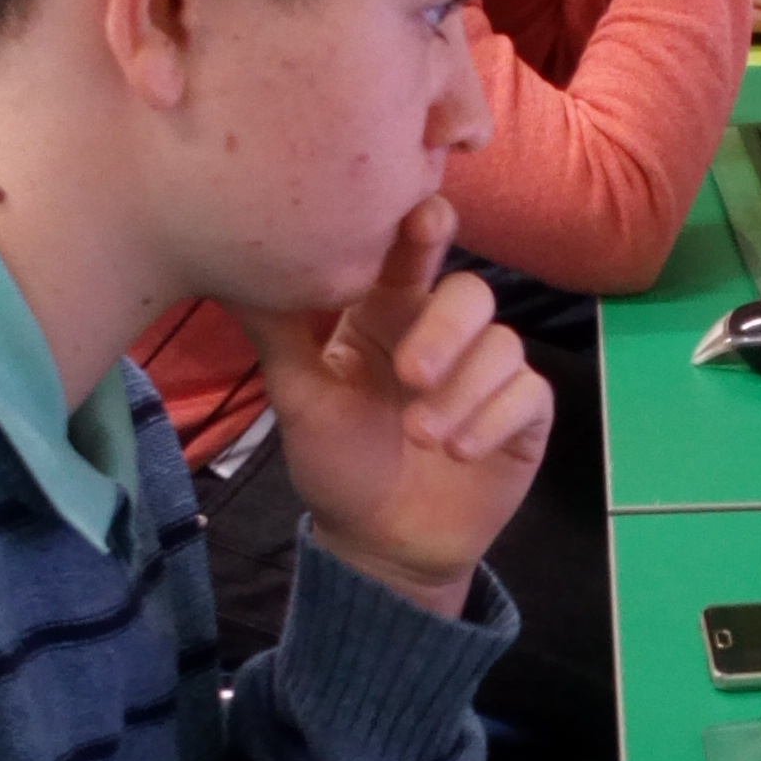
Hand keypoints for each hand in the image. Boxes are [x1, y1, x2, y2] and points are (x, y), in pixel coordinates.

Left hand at [239, 197, 550, 618]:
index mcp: (388, 314)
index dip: (424, 230)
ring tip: (424, 438)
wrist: (379, 543)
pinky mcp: (522, 415)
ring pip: (503, 344)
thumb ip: (277, 336)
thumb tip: (232, 272)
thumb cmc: (337, 463)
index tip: (426, 217)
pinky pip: (528, 394)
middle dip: (446, 329)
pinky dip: (494, 420)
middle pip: (472, 292)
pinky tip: (459, 452)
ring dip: (464, 392)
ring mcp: (487, 373)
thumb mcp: (300, 400)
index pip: (412, 256)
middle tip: (411, 375)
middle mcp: (443, 334)